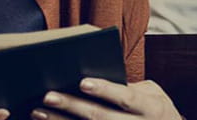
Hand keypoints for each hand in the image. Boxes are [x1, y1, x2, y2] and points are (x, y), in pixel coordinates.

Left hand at [33, 78, 180, 119]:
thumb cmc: (158, 112)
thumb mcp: (154, 96)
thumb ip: (130, 88)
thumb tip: (94, 81)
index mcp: (152, 108)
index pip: (127, 98)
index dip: (105, 90)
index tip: (83, 81)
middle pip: (101, 117)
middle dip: (73, 106)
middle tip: (48, 96)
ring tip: (39, 111)